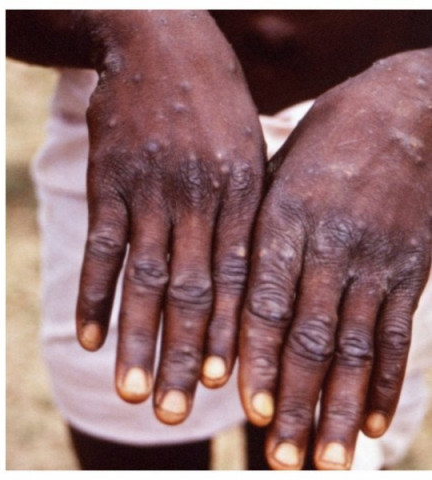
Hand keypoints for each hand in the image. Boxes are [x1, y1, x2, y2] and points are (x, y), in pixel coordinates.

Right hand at [74, 11, 264, 423]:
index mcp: (243, 193)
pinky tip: (88, 339)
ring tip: (133, 395)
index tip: (228, 387)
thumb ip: (246, 212)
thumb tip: (245, 283)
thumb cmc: (212, 103)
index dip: (233, 336)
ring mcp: (149, 190)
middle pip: (194, 292)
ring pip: (145, 279)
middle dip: (186, 356)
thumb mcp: (248, 148)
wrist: (160, 40)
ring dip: (138, 340)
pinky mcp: (107, 182)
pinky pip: (99, 249)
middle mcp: (198, 197)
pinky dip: (93, 296)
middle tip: (178, 415)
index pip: (240, 280)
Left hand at [239, 49, 431, 468]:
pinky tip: (372, 423)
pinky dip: (385, 382)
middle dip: (295, 402)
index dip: (255, 358)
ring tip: (326, 462)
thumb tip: (216, 288)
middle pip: (309, 338)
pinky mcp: (411, 270)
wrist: (410, 108)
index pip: (264, 302)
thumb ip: (250, 230)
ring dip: (339, 409)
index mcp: (284, 220)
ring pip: (355, 348)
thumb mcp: (276, 172)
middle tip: (280, 459)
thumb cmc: (324, 140)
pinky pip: (397, 334)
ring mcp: (375, 261)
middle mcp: (329, 247)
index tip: (245, 408)